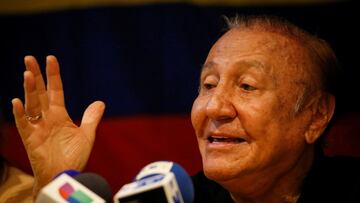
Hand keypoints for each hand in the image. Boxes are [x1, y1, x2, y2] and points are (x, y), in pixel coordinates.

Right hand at [11, 55, 104, 195]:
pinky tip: (16, 102)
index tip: (50, 58)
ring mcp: (37, 127)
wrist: (66, 175)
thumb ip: (90, 118)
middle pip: (40, 93)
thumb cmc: (74, 157)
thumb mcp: (86, 135)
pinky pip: (23, 125)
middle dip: (35, 75)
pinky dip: (20, 114)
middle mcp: (47, 118)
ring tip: (27, 74)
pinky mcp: (30, 139)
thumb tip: (100, 102)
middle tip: (29, 58)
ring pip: (31, 104)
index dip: (53, 75)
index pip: (56, 90)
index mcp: (60, 115)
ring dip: (29, 90)